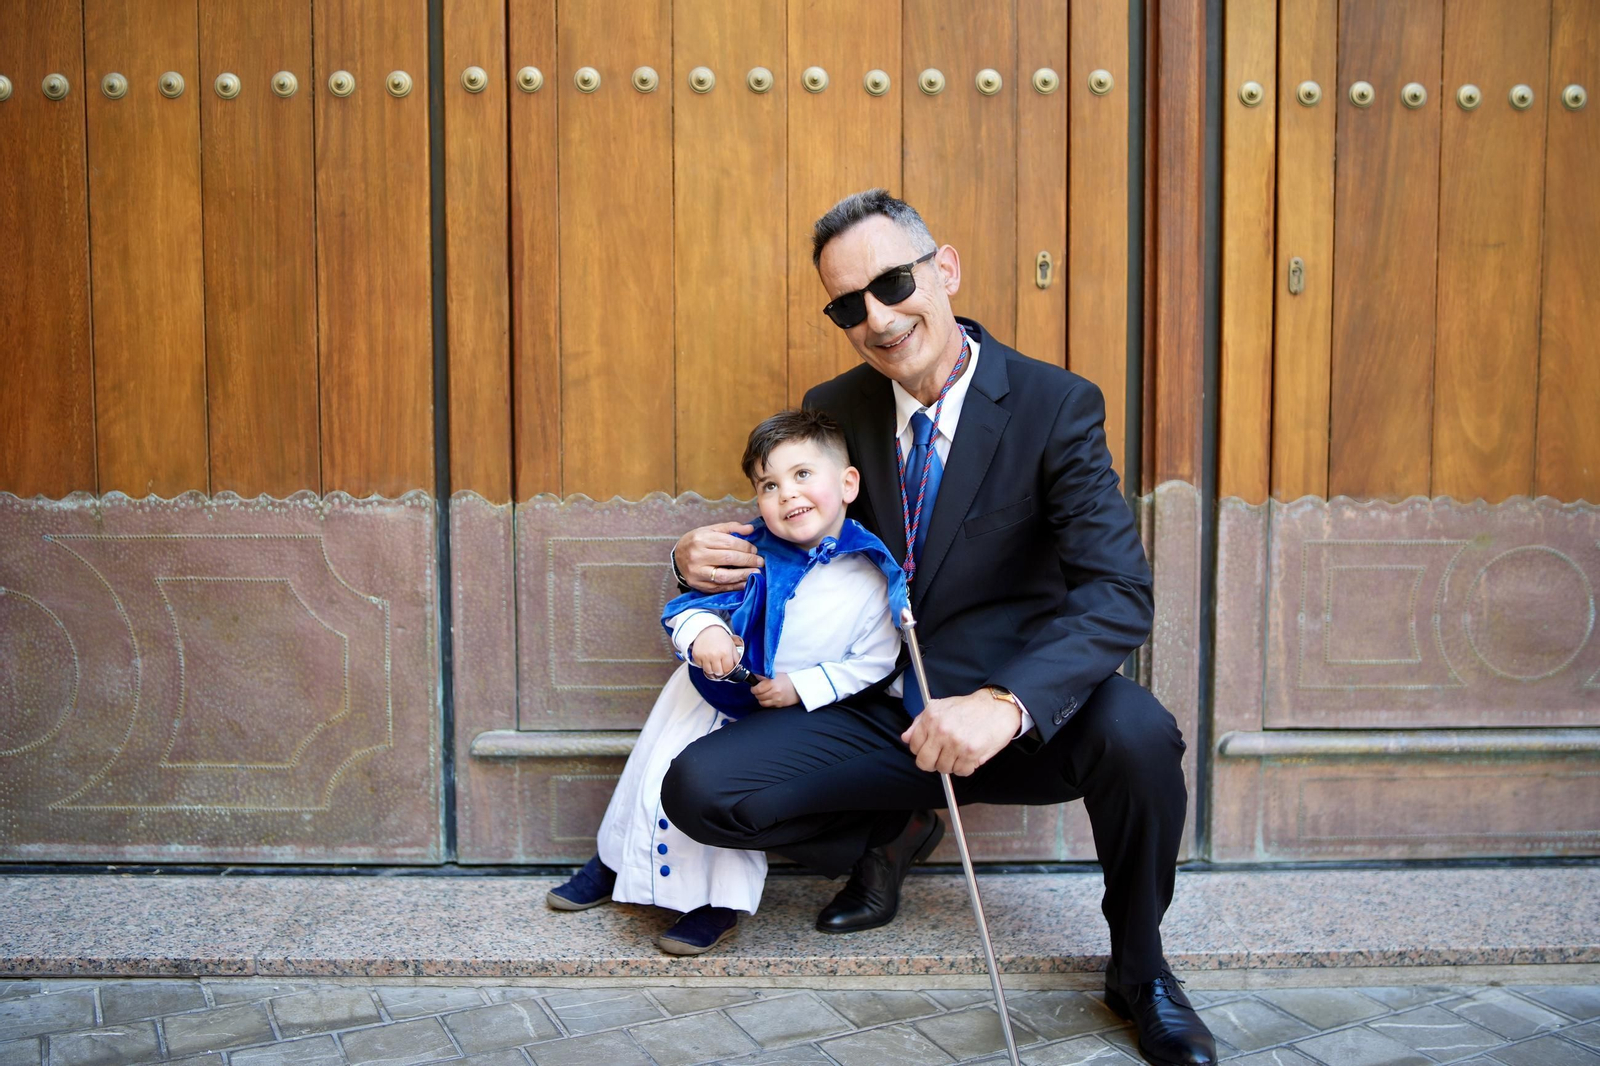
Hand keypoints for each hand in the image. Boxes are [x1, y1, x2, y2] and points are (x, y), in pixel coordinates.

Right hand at [676, 522, 764, 592]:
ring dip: (743, 575)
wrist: (677, 557)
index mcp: (701, 539)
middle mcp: (698, 556)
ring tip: (756, 572)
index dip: (745, 547)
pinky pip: (720, 587)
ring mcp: (698, 572)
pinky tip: (746, 582)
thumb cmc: (697, 542)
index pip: (728, 543)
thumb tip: (750, 529)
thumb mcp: (710, 530)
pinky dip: (735, 586)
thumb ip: (730, 528)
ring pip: (725, 576)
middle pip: (728, 559)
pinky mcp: (699, 585)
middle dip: (747, 560)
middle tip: (760, 561)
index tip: (755, 550)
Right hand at [691, 628, 739, 677]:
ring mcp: (704, 656)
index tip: (726, 667)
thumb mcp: (731, 646)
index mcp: (725, 652)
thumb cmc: (720, 637)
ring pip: (709, 671)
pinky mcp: (696, 656)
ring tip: (713, 662)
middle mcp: (714, 655)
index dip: (728, 670)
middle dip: (720, 671)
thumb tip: (736, 668)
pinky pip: (700, 666)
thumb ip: (736, 658)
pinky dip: (704, 665)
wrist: (707, 629)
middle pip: (718, 672)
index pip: (727, 670)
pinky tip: (707, 658)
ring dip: (712, 669)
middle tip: (720, 665)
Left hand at [751, 673, 799, 707]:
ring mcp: (777, 700)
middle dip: (757, 693)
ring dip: (761, 699)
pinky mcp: (779, 706)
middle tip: (759, 690)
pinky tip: (769, 698)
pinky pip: (768, 706)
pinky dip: (767, 702)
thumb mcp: (775, 675)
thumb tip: (754, 677)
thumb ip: (764, 677)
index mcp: (772, 683)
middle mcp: (774, 692)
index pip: (758, 689)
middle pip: (759, 696)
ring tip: (764, 694)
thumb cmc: (786, 680)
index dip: (754, 689)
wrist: (798, 687)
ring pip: (762, 703)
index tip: (754, 687)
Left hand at [899, 689, 1019, 775]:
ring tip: (960, 752)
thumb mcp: (941, 707)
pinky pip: (961, 772)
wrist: (996, 706)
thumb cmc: (969, 708)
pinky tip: (970, 756)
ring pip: (944, 769)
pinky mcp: (971, 753)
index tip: (931, 749)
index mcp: (931, 718)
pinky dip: (966, 767)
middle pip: (925, 762)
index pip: (914, 746)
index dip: (922, 750)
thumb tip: (906, 738)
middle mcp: (941, 730)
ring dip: (952, 764)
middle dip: (933, 763)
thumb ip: (920, 723)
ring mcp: (956, 743)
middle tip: (943, 756)